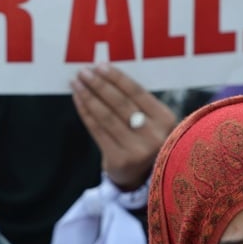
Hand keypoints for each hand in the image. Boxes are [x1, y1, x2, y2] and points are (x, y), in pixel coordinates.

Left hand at [71, 65, 176, 190]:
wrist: (144, 177)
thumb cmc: (146, 140)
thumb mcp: (153, 121)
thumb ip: (137, 102)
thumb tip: (106, 73)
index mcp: (166, 120)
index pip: (137, 93)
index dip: (117, 78)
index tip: (100, 66)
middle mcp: (155, 135)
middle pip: (120, 103)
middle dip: (99, 85)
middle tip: (83, 71)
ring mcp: (137, 150)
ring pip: (107, 116)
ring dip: (89, 96)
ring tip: (76, 83)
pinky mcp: (119, 160)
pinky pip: (98, 131)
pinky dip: (86, 113)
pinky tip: (78, 100)